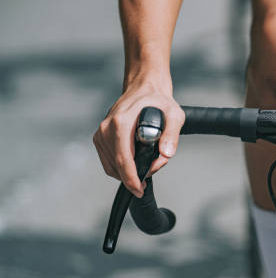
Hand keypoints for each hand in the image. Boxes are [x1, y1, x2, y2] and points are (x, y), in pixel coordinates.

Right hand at [93, 78, 184, 197]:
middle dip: (133, 177)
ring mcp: (101, 133)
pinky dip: (120, 167)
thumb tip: (166, 154)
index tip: (140, 189)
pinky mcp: (100, 137)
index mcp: (121, 123)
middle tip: (150, 174)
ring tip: (146, 165)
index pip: (123, 159)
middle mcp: (106, 128)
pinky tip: (135, 162)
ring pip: (111, 166)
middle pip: (116, 166)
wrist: (144, 89)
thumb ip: (172, 135)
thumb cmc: (158, 101)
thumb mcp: (174, 115)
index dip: (132, 178)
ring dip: (128, 172)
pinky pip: (108, 161)